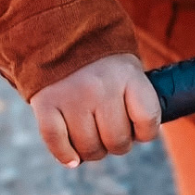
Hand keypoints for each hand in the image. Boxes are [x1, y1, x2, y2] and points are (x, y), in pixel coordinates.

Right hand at [30, 53, 160, 166]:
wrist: (65, 37)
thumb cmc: (104, 63)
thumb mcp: (129, 69)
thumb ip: (137, 100)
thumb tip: (140, 137)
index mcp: (128, 75)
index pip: (148, 119)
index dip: (146, 132)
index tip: (139, 130)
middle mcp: (101, 86)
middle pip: (117, 140)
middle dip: (117, 144)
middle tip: (112, 133)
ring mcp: (73, 96)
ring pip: (89, 148)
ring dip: (93, 150)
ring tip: (93, 136)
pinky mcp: (47, 104)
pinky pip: (58, 145)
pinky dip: (66, 155)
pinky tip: (73, 158)